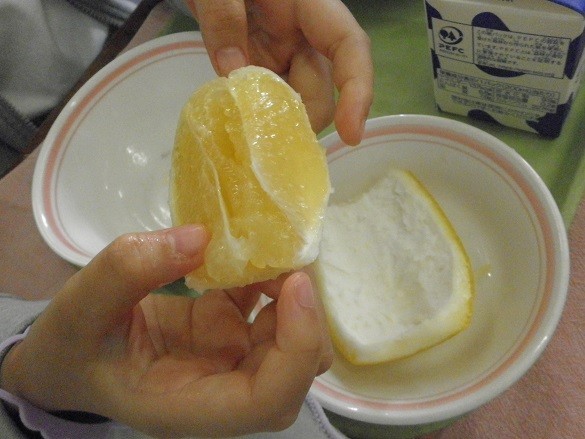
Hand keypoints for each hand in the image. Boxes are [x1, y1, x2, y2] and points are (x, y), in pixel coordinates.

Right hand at [0, 225, 332, 437]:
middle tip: (287, 255)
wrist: (72, 353)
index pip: (269, 400)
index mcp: (191, 404)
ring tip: (273, 244)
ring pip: (293, 335)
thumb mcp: (79, 308)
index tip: (294, 286)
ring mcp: (231, 356)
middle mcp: (224, 386)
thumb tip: (201, 238)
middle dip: (305, 313)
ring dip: (293, 291)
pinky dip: (272, 276)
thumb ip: (128, 271)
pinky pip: (269, 305)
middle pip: (297, 367)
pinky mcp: (229, 327)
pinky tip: (255, 246)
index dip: (296, 348)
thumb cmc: (72, 345)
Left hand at [187, 0, 373, 144]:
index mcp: (309, 7)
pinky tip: (232, 124)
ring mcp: (284, 59)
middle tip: (258, 139)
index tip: (350, 134)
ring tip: (237, 130)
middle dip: (297, 120)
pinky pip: (267, 105)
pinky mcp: (263, 74)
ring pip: (295, 106)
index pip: (349, 46)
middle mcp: (304, 38)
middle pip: (320, 91)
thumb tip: (232, 70)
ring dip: (272, 124)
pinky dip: (253, 120)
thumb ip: (223, 16)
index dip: (357, 89)